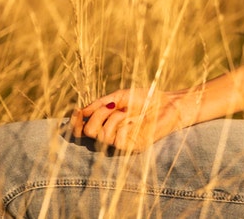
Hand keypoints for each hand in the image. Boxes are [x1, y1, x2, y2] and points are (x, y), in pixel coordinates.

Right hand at [69, 87, 193, 152]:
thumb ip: (100, 104)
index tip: (78, 110)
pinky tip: (133, 119)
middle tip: (112, 105)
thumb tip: (81, 111)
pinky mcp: (132, 148)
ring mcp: (121, 143)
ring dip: (112, 117)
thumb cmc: (145, 98)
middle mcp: (111, 135)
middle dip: (97, 115)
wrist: (168, 103)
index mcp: (105, 123)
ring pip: (101, 135)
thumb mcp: (119, 96)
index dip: (74, 123)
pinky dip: (122, 124)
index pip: (81, 131)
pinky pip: (116, 139)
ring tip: (126, 110)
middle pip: (87, 133)